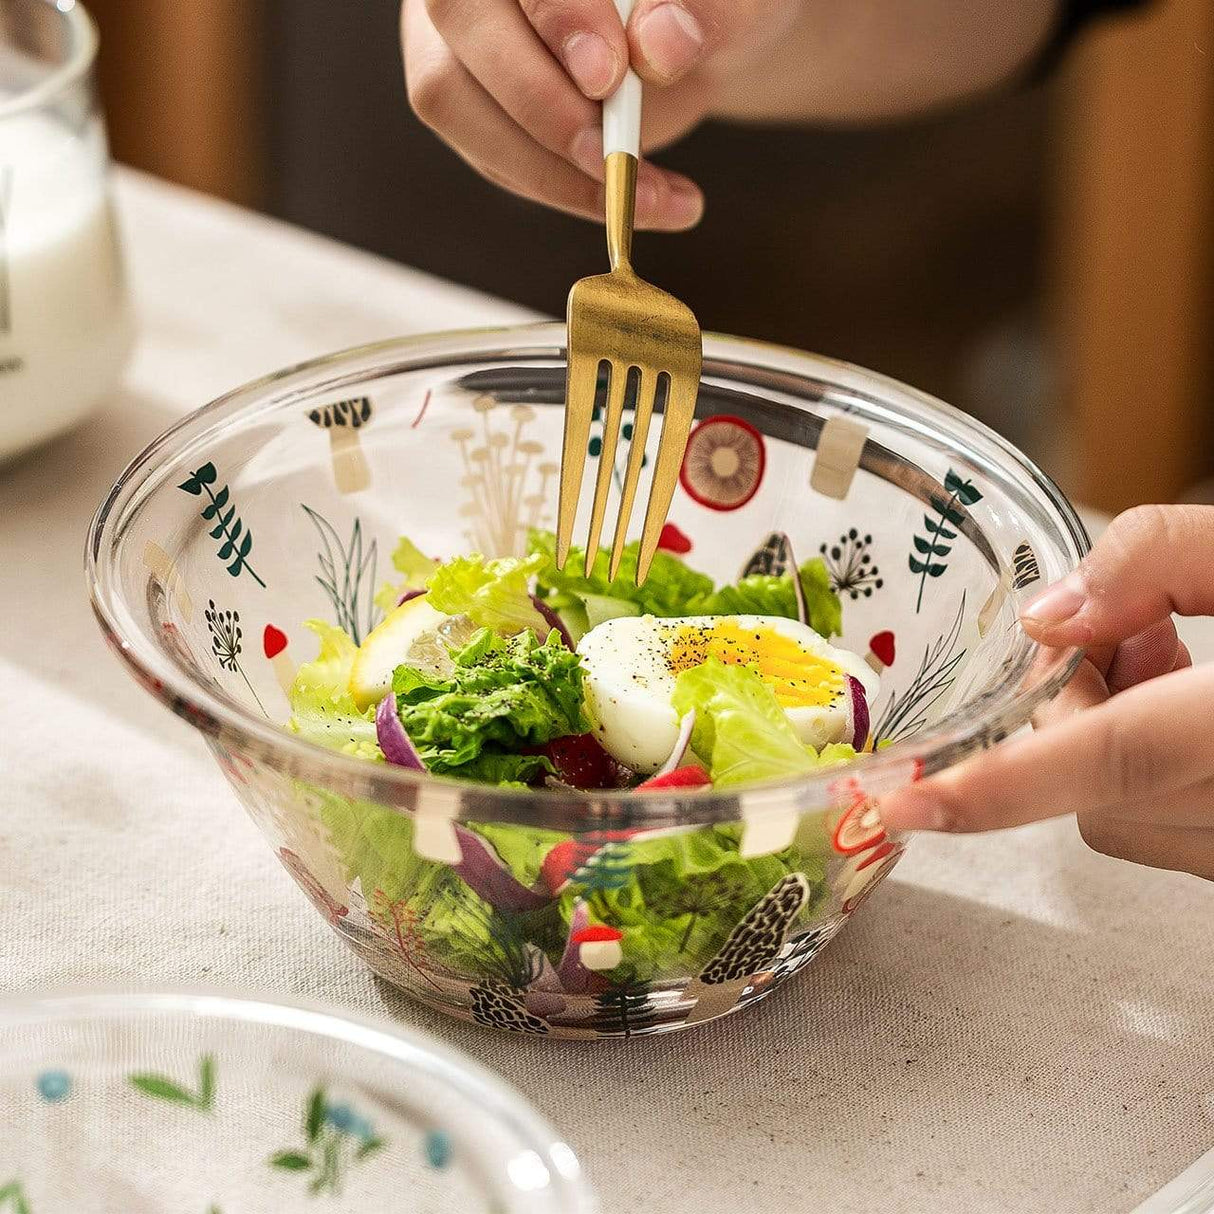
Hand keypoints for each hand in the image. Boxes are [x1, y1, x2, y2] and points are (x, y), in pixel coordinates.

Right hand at [400, 0, 799, 228]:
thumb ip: (708, 10)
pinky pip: (490, 152)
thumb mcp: (740, 2)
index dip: (558, 15)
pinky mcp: (468, 95)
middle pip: (458, 16)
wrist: (698, 38)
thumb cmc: (717, 4)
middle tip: (611, 155)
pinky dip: (566, 189)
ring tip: (652, 198)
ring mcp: (463, 27)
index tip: (607, 76)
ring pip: (452, 98)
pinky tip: (643, 200)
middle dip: (538, 100)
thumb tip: (661, 47)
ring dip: (550, 167)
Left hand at [880, 505, 1213, 880]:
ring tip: (1184, 673)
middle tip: (1137, 638)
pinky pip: (1160, 833)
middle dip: (1079, 710)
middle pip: (1094, 786)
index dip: (999, 786)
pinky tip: (1202, 717)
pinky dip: (1147, 776)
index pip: (1115, 761)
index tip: (902, 804)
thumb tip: (1046, 618)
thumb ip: (1163, 560)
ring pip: (1118, 818)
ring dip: (1113, 743)